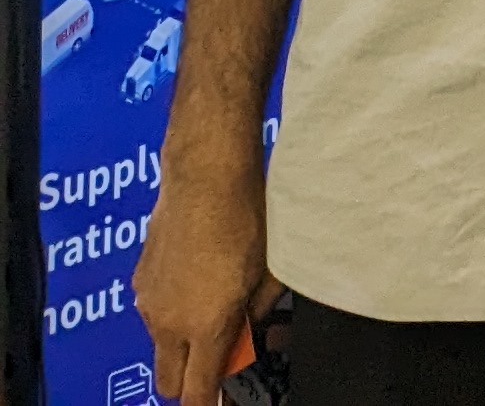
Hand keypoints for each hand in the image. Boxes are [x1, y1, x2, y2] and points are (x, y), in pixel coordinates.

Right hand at [135, 152, 277, 405]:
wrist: (206, 179)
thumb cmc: (245, 221)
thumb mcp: (266, 276)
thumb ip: (256, 316)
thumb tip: (252, 335)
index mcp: (205, 326)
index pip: (195, 391)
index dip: (206, 403)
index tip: (217, 402)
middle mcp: (169, 322)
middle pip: (167, 381)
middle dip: (189, 381)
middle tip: (218, 362)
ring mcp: (149, 303)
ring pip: (161, 346)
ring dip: (184, 343)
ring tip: (217, 309)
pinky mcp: (140, 282)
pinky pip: (155, 315)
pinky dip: (173, 314)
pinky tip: (199, 283)